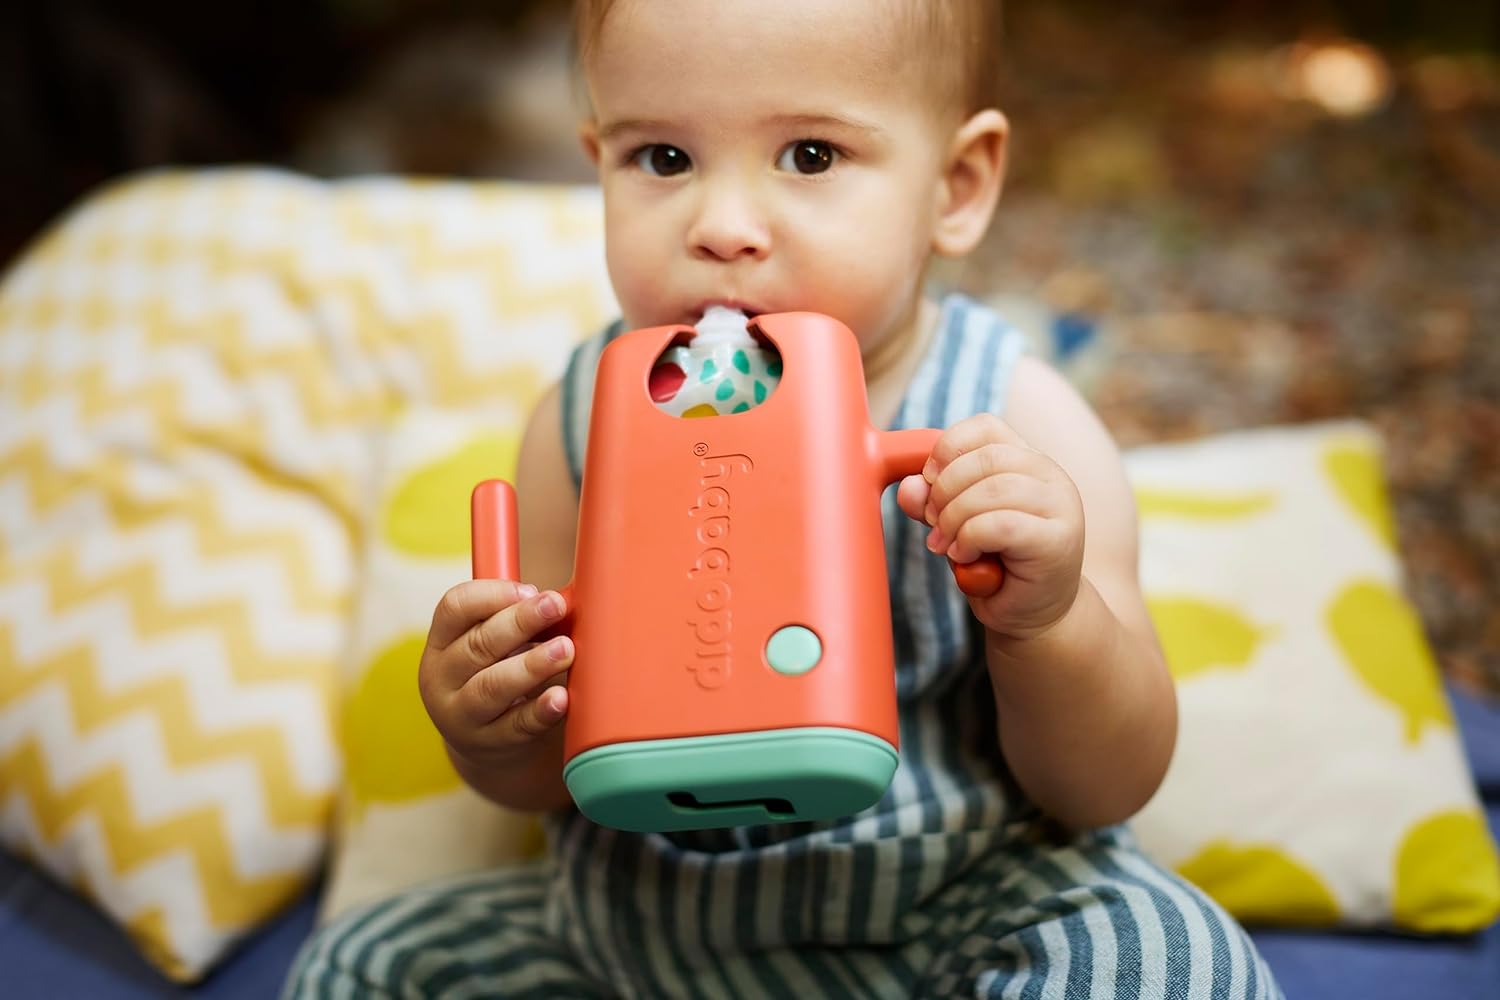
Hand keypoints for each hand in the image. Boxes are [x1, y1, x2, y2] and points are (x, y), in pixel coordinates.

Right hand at [418, 579, 573, 766]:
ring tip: (565, 650)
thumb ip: (511, 620)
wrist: (487, 745)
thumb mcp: (491, 647)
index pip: (453, 607)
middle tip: (555, 605)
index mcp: (441, 642)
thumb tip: (555, 600)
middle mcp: (441, 677)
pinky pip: (516, 726)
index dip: (492, 594)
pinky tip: (561, 698)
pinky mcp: (489, 744)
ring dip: (532, 665)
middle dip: (520, 622)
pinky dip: (540, 711)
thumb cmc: (495, 675)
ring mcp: (461, 715)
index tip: (530, 589)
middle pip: (478, 644)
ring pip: (493, 686)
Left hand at [896, 414, 1084, 639]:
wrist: (1035, 615)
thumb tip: (910, 486)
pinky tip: (965, 557)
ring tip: (948, 546)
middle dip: (944, 491)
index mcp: (1027, 460)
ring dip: (954, 519)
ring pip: (990, 490)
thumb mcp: (954, 525)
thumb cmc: (996, 564)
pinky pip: (999, 524)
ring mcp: (1059, 506)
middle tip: (934, 524)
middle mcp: (1050, 475)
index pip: (985, 427)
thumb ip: (932, 501)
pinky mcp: (1058, 540)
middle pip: (984, 458)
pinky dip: (969, 539)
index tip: (929, 483)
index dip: (947, 449)